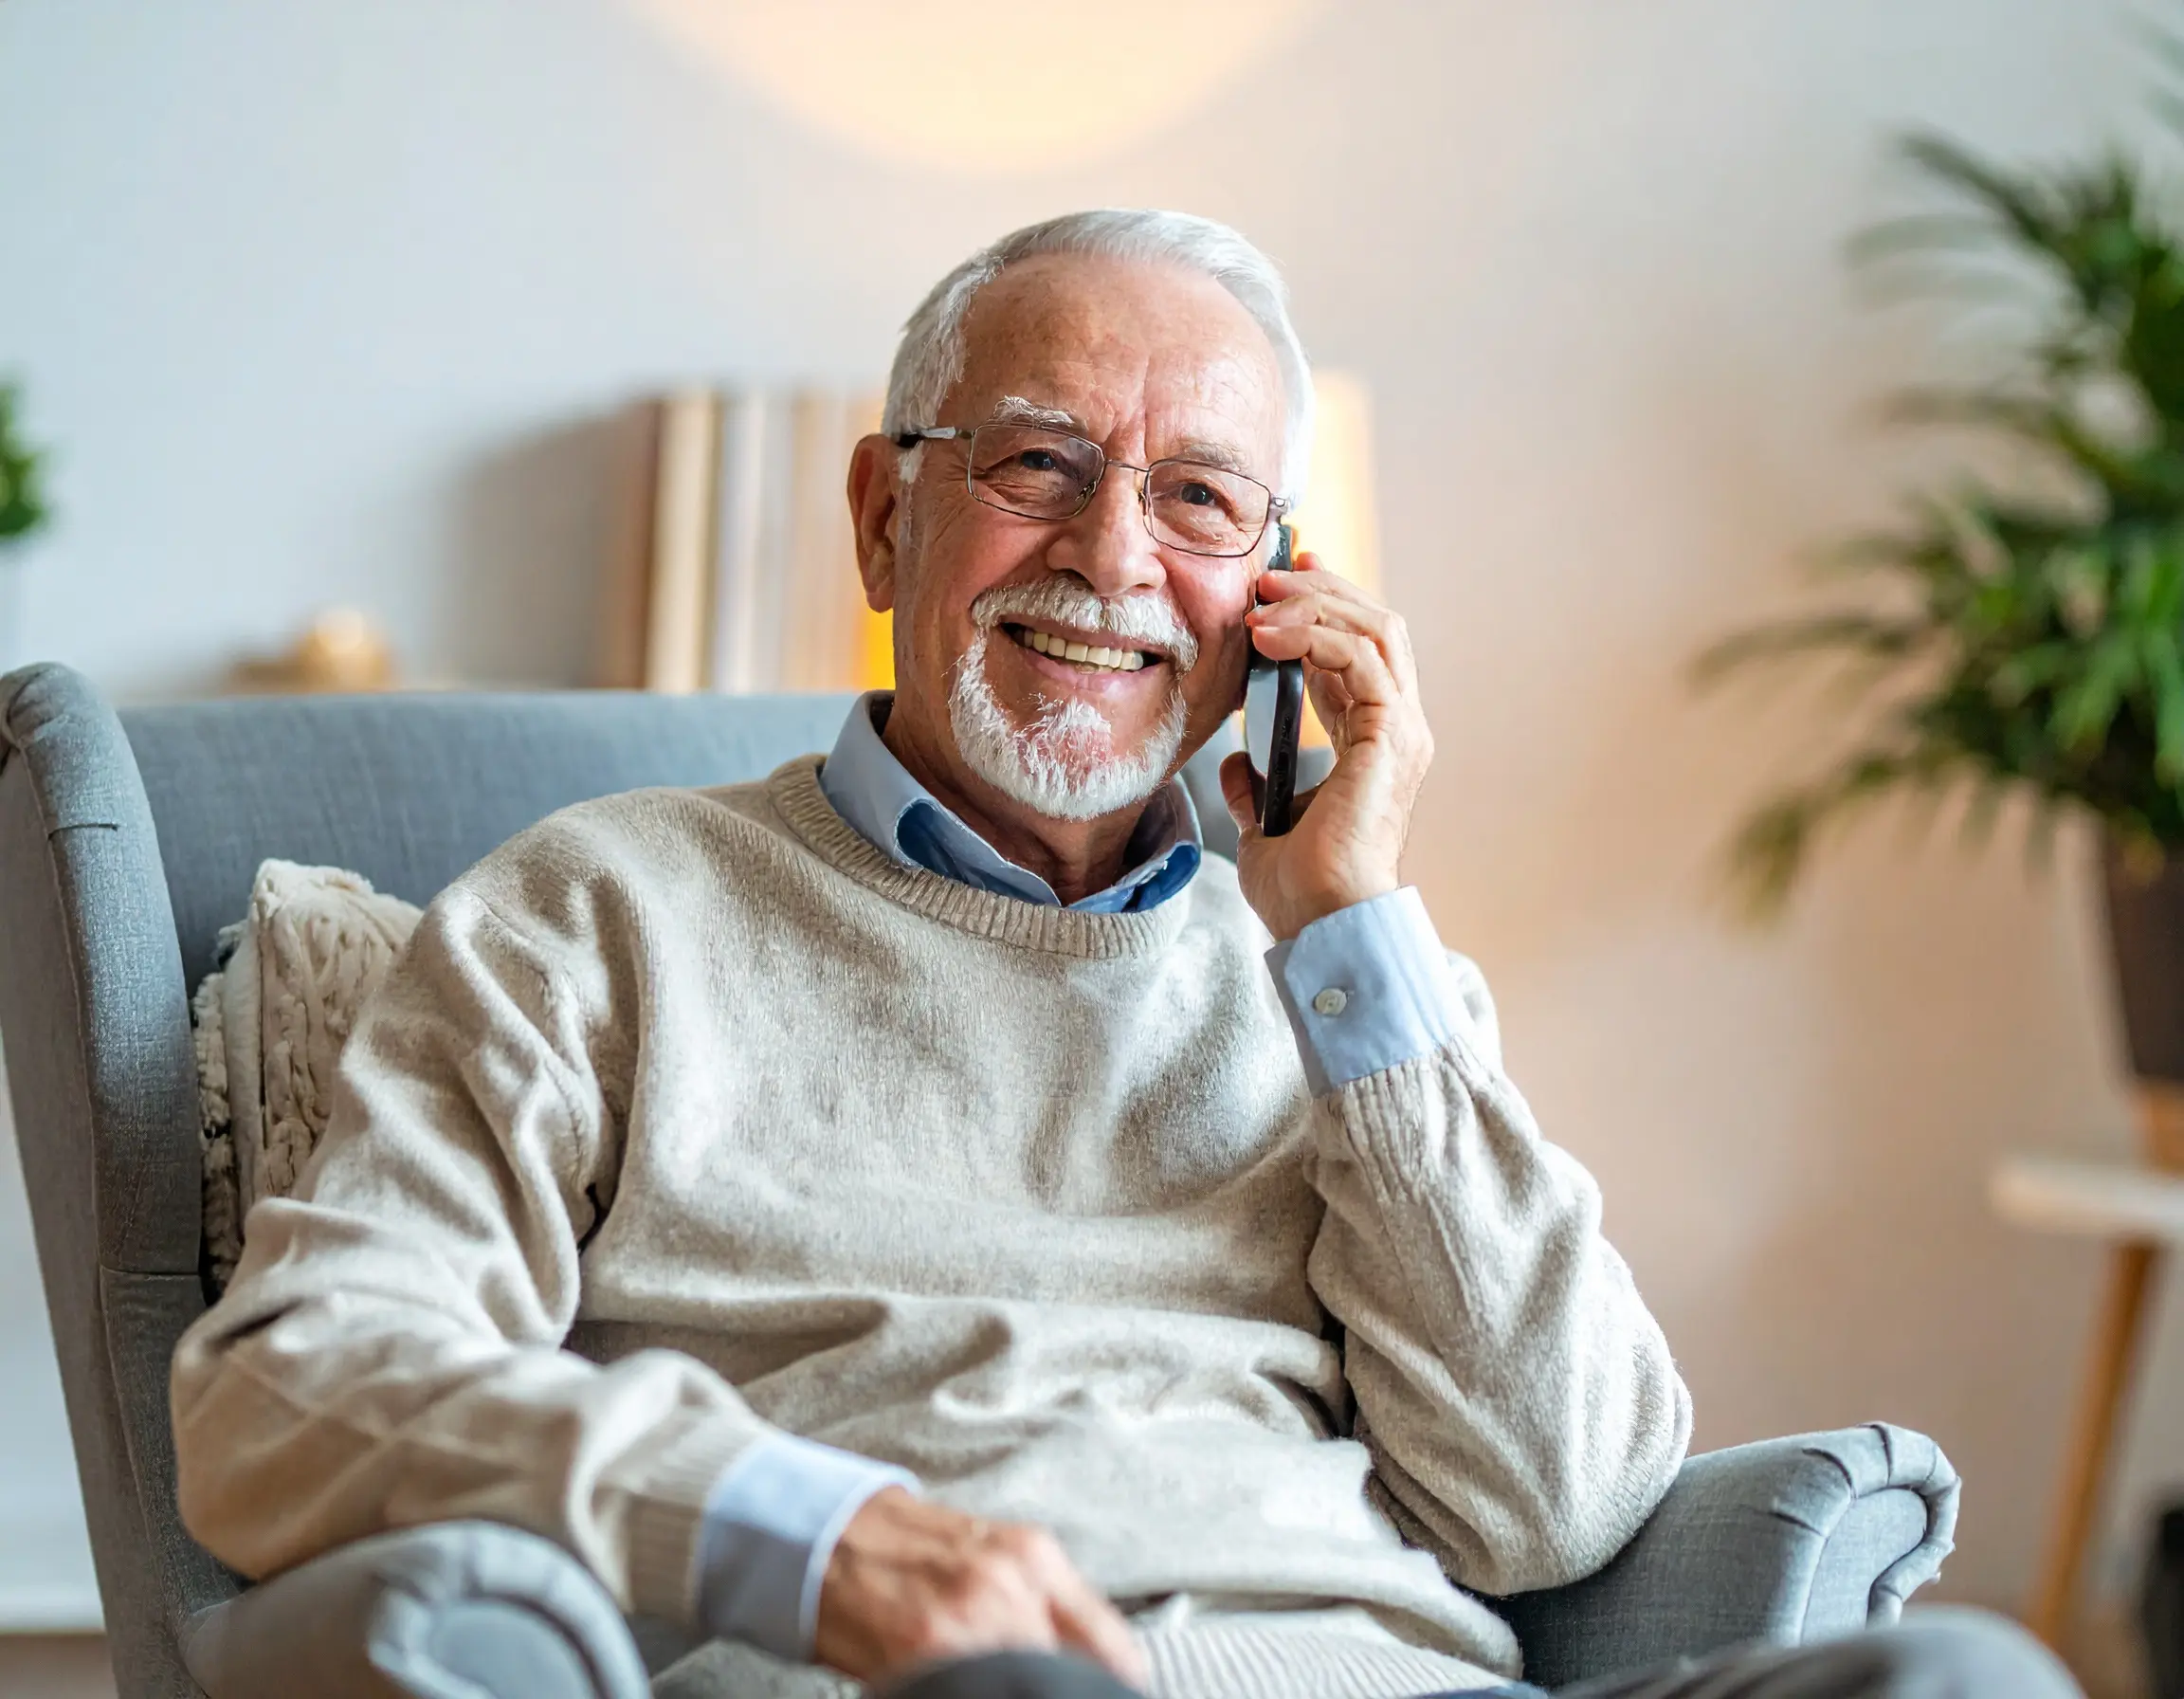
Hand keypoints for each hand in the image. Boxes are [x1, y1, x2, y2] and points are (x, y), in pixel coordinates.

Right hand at [814, 1488, 1148, 1689]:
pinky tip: (953, 1686)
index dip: (1116, 1687)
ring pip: (1024, 1682)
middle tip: (1044, 1693)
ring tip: (992, 1686)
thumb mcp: (994, 1558)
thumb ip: (1044, 1607)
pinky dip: (966, 1690)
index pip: (1113, 1647)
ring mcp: (967, 1618)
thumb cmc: (910, 1548)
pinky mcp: (922, 1648)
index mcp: (1036, 1558)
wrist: (830, 1532)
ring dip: (1015, 1688)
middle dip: (1057, 1691)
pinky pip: (964, 1686)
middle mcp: (1010, 1584)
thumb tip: (1085, 1668)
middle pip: (1069, 1675)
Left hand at [1219, 552, 1433, 939]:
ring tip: (1262, 600)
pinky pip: (1362, 658)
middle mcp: (1397, 730)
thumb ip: (1256, 789)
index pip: (1357, 654)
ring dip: (1317, 604)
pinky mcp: (1391, 737)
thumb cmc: (1303, 889)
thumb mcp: (1265, 824)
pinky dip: (1317, 635)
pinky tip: (1270, 637)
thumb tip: (1236, 763)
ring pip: (1377, 630)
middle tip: (1271, 573)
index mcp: (1373, 745)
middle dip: (1323, 590)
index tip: (1279, 584)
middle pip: (1376, 627)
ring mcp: (1401, 731)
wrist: (1323, 923)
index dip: (1322, 610)